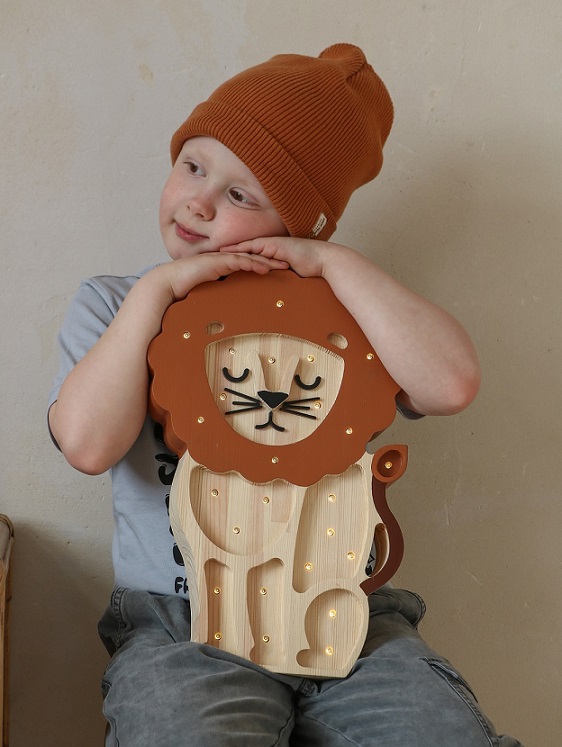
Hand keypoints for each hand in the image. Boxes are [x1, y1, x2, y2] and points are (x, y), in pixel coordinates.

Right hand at [151, 251, 289, 303]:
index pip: (249, 264)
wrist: (169, 282)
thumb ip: (221, 298)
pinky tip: (263, 268)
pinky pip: (238, 261)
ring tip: (282, 266)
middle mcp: (225, 259)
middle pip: (253, 258)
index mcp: (225, 266)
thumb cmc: (187, 289)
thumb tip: (231, 315)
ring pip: (249, 257)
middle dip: (272, 261)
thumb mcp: (210, 294)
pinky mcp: (217, 261)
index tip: (280, 272)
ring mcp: (221, 258)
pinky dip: (252, 263)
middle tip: (289, 266)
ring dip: (266, 261)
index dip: (265, 266)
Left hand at [220, 236, 328, 278]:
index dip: (236, 256)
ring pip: (247, 246)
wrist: (322, 259)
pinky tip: (232, 253)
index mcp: (272, 252)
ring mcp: (271, 244)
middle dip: (229, 251)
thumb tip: (276, 291)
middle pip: (245, 248)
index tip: (223, 260)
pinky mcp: (274, 245)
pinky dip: (242, 249)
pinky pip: (255, 247)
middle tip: (212, 255)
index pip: (250, 253)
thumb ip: (281, 279)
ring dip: (232, 249)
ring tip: (217, 253)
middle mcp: (270, 246)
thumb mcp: (291, 275)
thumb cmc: (310, 268)